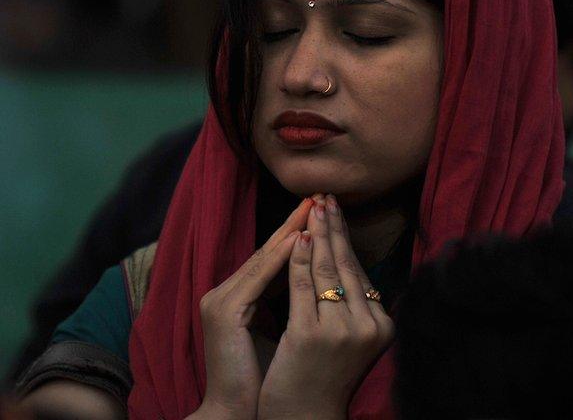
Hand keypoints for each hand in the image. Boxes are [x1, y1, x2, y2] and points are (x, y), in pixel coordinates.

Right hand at [193, 198, 313, 419]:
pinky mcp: (225, 313)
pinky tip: (299, 239)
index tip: (326, 212)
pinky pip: (258, 278)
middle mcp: (226, 292)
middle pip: (270, 250)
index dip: (301, 232)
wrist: (238, 413)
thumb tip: (328, 281)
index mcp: (239, 296)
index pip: (276, 257)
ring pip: (265, 258)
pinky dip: (280, 258)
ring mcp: (222, 300)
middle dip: (299, 222)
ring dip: (292, 230)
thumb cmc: (265, 379)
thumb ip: (296, 303)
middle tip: (323, 196)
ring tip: (315, 207)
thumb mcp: (284, 331)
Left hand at [258, 195, 394, 419]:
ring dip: (317, 233)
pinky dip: (298, 258)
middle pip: (346, 265)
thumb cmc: (321, 377)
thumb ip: (349, 305)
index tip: (337, 212)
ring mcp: (341, 331)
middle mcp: (369, 326)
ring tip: (312, 207)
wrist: (301, 419)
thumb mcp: (344, 337)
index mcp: (381, 326)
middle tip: (326, 197)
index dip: (346, 240)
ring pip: (327, 270)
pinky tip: (294, 237)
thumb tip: (343, 263)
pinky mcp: (311, 335)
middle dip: (334, 227)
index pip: (359, 272)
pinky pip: (302, 286)